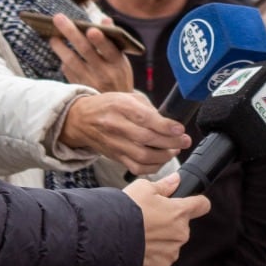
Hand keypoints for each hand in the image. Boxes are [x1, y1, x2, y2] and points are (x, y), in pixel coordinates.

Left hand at [49, 13, 132, 92]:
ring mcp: (91, 82)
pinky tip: (59, 48)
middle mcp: (105, 74)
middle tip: (58, 17)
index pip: (110, 50)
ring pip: (72, 61)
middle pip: (85, 50)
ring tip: (52, 36)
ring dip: (60, 46)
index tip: (91, 29)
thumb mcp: (121, 60)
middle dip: (71, 32)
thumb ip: (113, 40)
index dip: (100, 40)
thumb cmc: (117, 76)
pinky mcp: (80, 89)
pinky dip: (63, 59)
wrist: (114, 106)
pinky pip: (68, 71)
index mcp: (118, 64)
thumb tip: (104, 19)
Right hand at [62, 92, 189, 175]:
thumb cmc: (108, 106)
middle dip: (170, 142)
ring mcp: (114, 143)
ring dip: (164, 156)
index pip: (145, 118)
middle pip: (146, 139)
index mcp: (120, 106)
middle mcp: (115, 125)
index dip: (165, 126)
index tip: (180, 129)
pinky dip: (152, 167)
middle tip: (185, 141)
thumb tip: (169, 124)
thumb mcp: (127, 97)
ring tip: (174, 150)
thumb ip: (147, 109)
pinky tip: (161, 160)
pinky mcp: (114, 157)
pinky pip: (136, 167)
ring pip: (142, 156)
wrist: (80, 120)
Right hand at [125, 173, 209, 265]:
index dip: (197, 202)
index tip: (193, 203)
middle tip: (149, 219)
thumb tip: (175, 180)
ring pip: (171, 243)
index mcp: (179, 212)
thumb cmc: (126, 212)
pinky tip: (140, 247)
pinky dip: (153, 254)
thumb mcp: (143, 188)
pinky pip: (162, 258)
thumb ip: (164, 185)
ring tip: (141, 234)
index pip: (201, 205)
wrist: (109, 238)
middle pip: (181, 225)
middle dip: (169, 222)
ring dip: (161, 239)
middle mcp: (180, 233)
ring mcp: (172, 251)